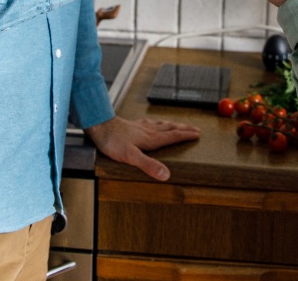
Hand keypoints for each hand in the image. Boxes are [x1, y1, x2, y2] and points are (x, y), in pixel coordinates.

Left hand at [85, 116, 200, 180]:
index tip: (197, 135)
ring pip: (162, 124)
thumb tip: (166, 175)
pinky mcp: (133, 125)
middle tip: (195, 129)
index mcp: (151, 139)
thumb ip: (149, 165)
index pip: (173, 136)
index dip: (186, 136)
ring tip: (180, 125)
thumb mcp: (131, 157)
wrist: (100, 126)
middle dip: (184, 129)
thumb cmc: (113, 142)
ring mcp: (141, 127)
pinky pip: (151, 122)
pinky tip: (154, 123)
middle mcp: (148, 131)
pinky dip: (158, 122)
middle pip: (171, 128)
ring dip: (174, 124)